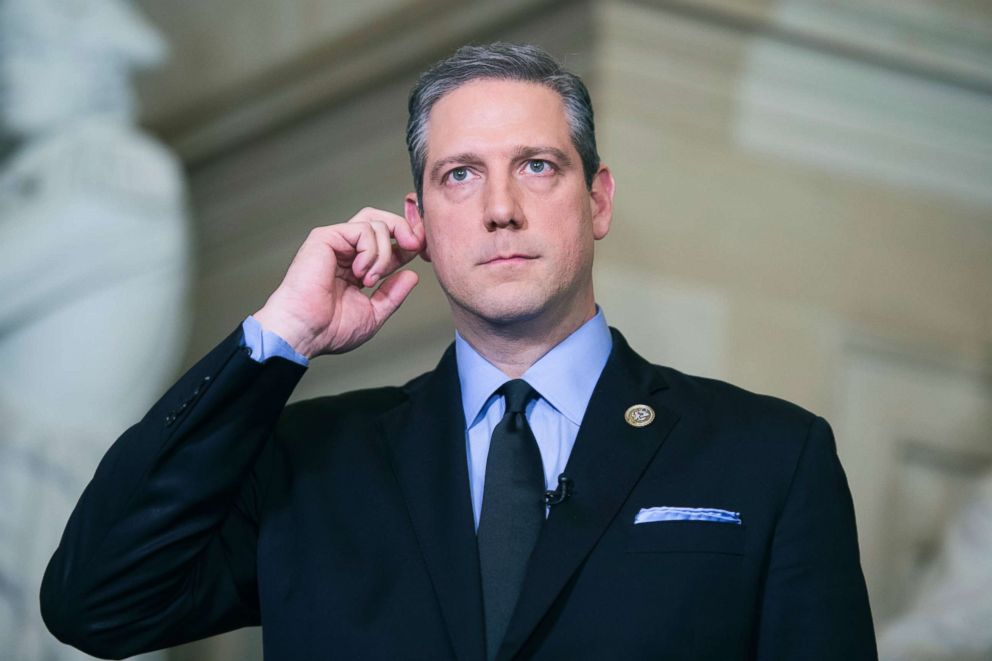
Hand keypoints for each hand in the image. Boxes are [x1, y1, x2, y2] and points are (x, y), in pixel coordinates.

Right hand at [252, 207, 423, 357]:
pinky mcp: (325, 237)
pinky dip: (371, 251)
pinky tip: (360, 274)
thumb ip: (393, 294)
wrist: (305, 333)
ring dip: (385, 253)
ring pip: (376, 223)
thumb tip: (411, 275)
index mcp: (356, 266)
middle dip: (404, 229)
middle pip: (381, 219)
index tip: (422, 252)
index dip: (408, 242)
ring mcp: (335, 242)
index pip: (388, 241)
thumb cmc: (330, 329)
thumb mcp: (374, 313)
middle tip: (415, 248)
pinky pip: (363, 230)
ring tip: (371, 279)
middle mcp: (346, 250)